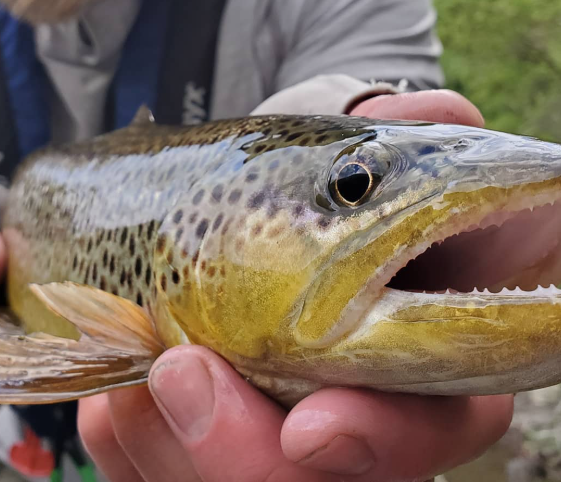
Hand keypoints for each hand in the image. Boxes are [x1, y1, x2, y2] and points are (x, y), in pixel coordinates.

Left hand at [79, 89, 511, 481]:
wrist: (260, 201)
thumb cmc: (327, 179)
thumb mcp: (363, 148)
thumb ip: (410, 138)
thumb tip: (447, 114)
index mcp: (423, 357)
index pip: (432, 426)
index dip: (381, 440)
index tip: (312, 427)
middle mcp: (357, 411)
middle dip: (246, 454)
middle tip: (182, 374)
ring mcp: (280, 426)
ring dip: (173, 446)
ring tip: (131, 372)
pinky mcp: (213, 430)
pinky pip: (168, 473)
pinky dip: (134, 445)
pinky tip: (112, 395)